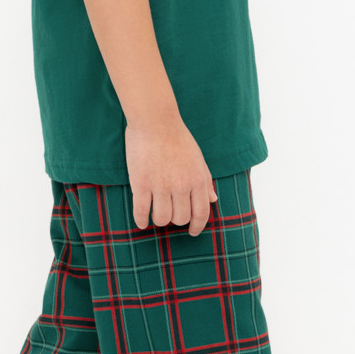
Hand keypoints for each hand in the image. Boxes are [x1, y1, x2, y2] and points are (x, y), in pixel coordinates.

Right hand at [124, 116, 217, 235]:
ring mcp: (160, 186)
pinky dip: (141, 220)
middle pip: (180, 218)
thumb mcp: (198, 158)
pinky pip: (141, 211)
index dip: (197, 226)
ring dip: (159, 220)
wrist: (155, 121)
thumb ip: (206, 180)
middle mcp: (181, 186)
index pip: (201, 213)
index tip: (192, 232)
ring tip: (155, 213)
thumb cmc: (178, 137)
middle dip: (176, 220)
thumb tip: (213, 199)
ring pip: (161, 218)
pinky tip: (141, 221)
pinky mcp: (141, 184)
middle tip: (170, 213)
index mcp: (197, 180)